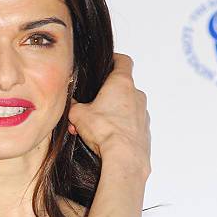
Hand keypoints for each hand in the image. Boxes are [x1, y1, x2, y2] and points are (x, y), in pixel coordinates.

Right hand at [68, 53, 150, 170]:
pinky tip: (105, 139)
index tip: (108, 62)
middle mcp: (136, 95)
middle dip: (105, 96)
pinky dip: (119, 128)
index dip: (114, 59)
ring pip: (125, 108)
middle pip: (121, 88)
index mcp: (121, 83)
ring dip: (111, 114)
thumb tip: (71, 105)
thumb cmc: (105, 131)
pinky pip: (130, 124)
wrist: (124, 157)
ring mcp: (143, 113)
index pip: (123, 61)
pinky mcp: (144, 131)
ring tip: (94, 128)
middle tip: (89, 108)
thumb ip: (74, 106)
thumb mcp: (78, 115)